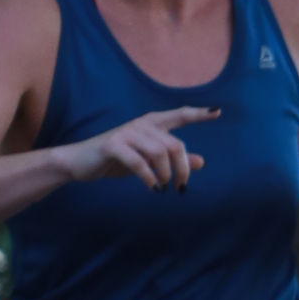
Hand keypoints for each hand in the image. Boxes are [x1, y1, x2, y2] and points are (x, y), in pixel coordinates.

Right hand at [61, 108, 216, 189]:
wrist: (80, 162)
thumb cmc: (117, 159)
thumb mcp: (148, 160)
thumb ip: (173, 159)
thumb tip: (201, 162)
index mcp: (151, 124)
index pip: (180, 115)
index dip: (199, 114)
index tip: (218, 112)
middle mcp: (141, 125)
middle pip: (175, 145)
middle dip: (183, 168)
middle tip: (181, 187)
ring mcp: (127, 133)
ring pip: (159, 152)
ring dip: (166, 174)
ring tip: (165, 187)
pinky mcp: (113, 146)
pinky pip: (138, 162)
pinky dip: (149, 177)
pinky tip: (153, 188)